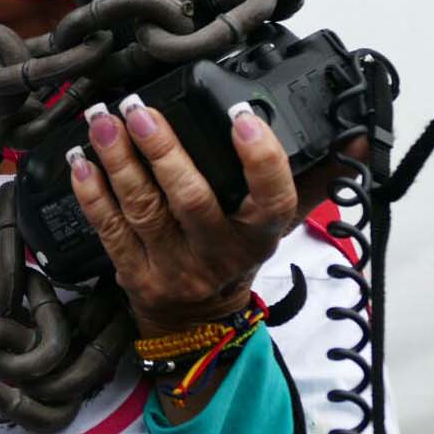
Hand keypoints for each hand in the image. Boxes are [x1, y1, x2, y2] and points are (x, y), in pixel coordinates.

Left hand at [69, 98, 317, 338]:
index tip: (242, 116)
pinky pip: (108, 228)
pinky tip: (79, 160)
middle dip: (163, 150)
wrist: (198, 326)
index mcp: (259, 235)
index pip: (272, 199)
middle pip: (191, 198)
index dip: (260, 159)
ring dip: (119, 161)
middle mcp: (217, 252)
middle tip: (139, 108)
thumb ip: (314, 179)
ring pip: (143, 208)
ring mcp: (172, 265)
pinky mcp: (133, 272)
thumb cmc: (236, 257)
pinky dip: (91, 193)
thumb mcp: (280, 224)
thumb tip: (354, 139)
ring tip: (103, 121)